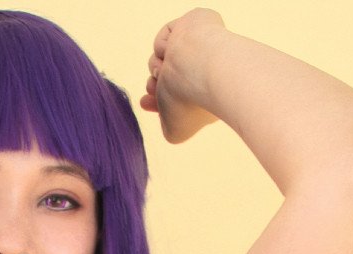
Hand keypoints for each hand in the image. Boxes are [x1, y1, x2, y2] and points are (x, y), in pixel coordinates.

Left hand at [139, 10, 226, 143]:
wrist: (201, 67)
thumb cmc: (190, 102)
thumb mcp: (176, 131)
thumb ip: (168, 126)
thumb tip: (164, 108)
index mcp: (206, 95)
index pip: (178, 98)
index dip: (158, 102)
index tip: (146, 103)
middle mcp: (203, 71)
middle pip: (168, 79)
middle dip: (154, 86)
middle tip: (150, 92)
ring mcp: (198, 47)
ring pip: (163, 59)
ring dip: (155, 68)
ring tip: (162, 74)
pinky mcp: (193, 24)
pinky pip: (166, 37)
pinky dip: (162, 46)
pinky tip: (171, 51)